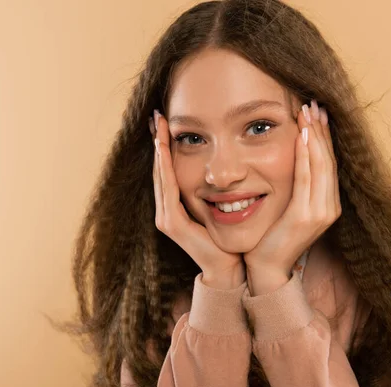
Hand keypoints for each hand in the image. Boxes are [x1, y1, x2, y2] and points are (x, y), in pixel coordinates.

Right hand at [152, 110, 245, 288]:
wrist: (232, 267)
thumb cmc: (233, 237)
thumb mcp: (226, 205)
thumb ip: (221, 187)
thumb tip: (233, 164)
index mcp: (178, 206)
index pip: (169, 169)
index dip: (166, 145)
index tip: (167, 121)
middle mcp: (168, 211)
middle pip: (161, 169)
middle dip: (158, 141)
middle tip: (157, 115)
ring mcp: (167, 218)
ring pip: (161, 175)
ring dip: (159, 150)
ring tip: (158, 126)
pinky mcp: (172, 224)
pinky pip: (168, 190)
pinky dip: (165, 168)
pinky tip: (164, 149)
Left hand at [244, 101, 340, 294]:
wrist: (266, 267)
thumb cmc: (273, 236)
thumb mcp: (289, 206)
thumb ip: (297, 185)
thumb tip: (294, 155)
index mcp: (328, 204)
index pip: (329, 163)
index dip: (324, 136)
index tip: (316, 112)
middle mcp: (330, 207)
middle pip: (328, 160)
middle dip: (321, 130)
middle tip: (312, 103)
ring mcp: (320, 213)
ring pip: (321, 165)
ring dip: (315, 136)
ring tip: (308, 111)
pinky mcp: (306, 216)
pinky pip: (306, 179)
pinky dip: (306, 155)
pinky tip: (302, 136)